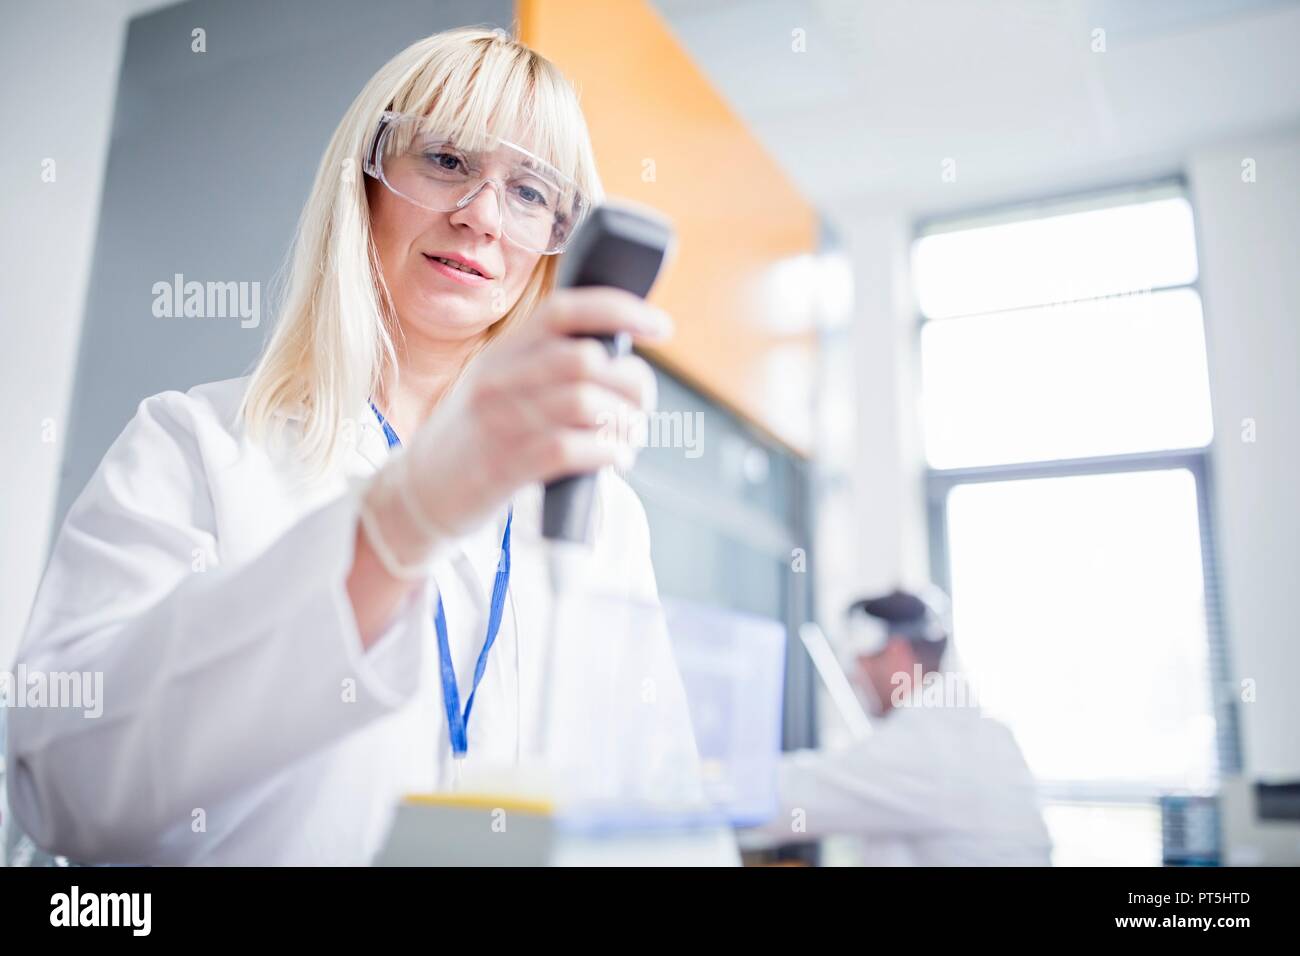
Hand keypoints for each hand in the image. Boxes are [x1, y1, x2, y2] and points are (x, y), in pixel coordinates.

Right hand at [364, 287, 669, 561]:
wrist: (417, 495)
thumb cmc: (475, 441)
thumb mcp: (496, 386)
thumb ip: (545, 367)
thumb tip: (619, 360)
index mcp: (502, 353)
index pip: (565, 310)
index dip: (621, 310)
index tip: (661, 327)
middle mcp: (498, 380)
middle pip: (587, 360)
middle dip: (632, 382)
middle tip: (640, 406)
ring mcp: (499, 422)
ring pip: (586, 403)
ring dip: (625, 422)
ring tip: (627, 437)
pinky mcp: (505, 466)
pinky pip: (573, 448)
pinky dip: (609, 452)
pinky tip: (615, 458)